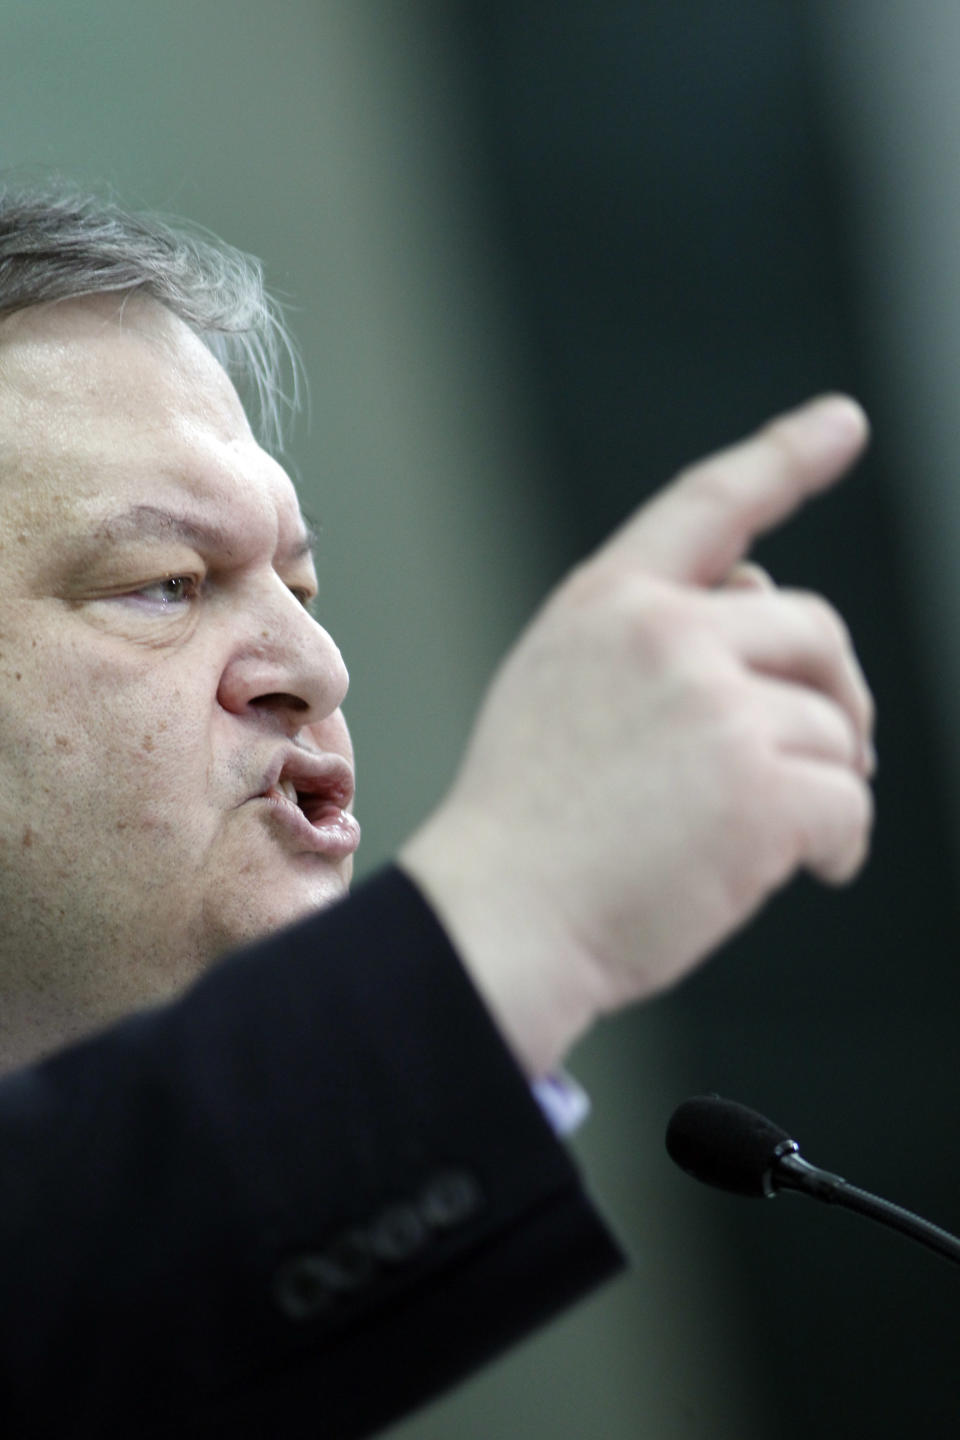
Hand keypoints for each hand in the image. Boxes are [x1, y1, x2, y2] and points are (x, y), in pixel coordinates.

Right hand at [400, 396, 873, 1075]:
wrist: (496, 922)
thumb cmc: (524, 827)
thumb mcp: (556, 691)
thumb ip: (649, 641)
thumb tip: (763, 616)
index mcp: (609, 605)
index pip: (710, 505)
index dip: (784, 457)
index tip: (842, 423)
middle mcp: (666, 635)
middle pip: (814, 631)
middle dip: (837, 695)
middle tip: (843, 750)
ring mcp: (716, 708)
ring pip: (834, 730)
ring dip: (825, 785)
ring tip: (766, 838)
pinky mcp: (759, 791)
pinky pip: (849, 803)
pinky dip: (842, 843)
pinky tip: (808, 869)